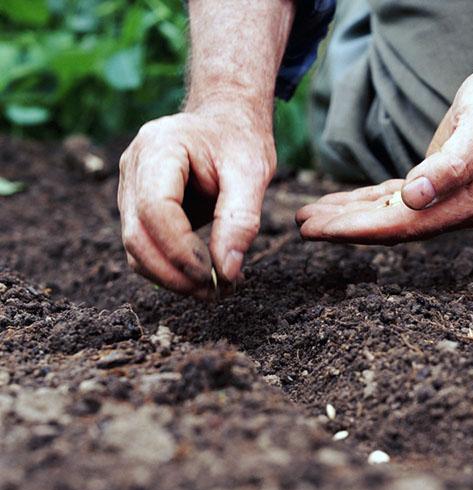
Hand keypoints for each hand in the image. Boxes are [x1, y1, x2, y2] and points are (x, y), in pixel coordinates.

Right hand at [118, 102, 273, 298]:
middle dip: (176, 273)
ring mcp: (129, 188)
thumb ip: (241, 221)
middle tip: (218, 293)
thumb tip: (227, 273)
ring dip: (172, 278)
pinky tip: (205, 275)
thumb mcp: (252, 173)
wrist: (225, 121)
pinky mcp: (136, 207)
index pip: (155, 209)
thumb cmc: (239, 141)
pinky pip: (144, 248)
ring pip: (135, 249)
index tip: (216, 275)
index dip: (182, 250)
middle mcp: (133, 167)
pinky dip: (171, 269)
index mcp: (159, 147)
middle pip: (137, 235)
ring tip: (216, 289)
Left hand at [296, 65, 472, 243]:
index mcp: (465, 206)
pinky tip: (340, 203)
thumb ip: (450, 167)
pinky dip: (364, 202)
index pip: (402, 226)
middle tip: (303, 226)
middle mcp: (454, 211)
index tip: (322, 230)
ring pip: (387, 216)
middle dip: (345, 227)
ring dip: (349, 216)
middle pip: (390, 227)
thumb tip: (414, 198)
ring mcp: (445, 201)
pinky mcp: (434, 186)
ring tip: (310, 216)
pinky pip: (392, 201)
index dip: (359, 229)